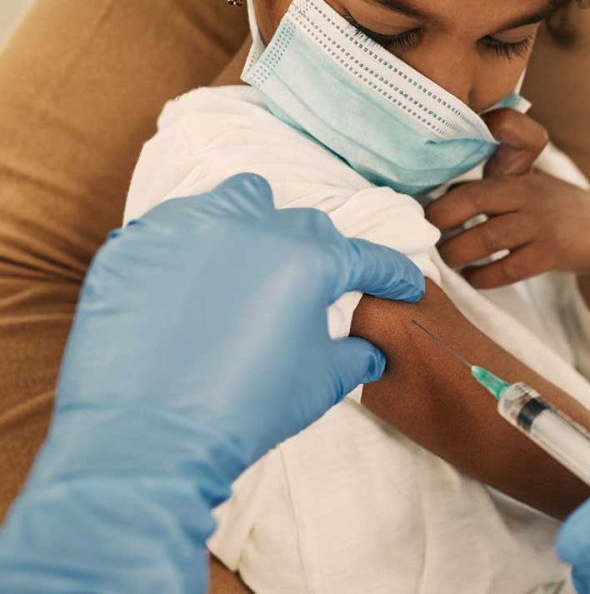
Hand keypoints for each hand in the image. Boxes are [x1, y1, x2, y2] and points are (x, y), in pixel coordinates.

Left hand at [0, 174, 423, 591]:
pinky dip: (192, 249)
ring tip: (248, 260)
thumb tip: (372, 351)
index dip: (390, 275)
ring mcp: (190, 229)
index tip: (401, 287)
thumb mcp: (319, 385)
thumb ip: (355, 357)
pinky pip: (175, 228)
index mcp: (308, 261)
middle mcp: (253, 229)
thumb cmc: (243, 413)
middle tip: (311, 291)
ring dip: (255, 222)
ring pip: (239, 199)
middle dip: (317, 254)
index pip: (366, 259)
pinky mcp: (137, 244)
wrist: (147, 441)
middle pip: (303, 225)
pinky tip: (187, 287)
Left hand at [427, 110, 589, 290]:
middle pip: (475, 201)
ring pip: (487, 238)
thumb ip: (493, 180)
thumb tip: (439, 189)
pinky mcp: (552, 254)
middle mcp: (528, 196)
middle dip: (442, 221)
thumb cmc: (551, 205)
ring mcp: (541, 225)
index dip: (443, 199)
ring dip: (457, 252)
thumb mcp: (529, 181)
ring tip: (445, 259)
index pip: (474, 181)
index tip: (420, 213)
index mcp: (517, 178)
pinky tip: (472, 277)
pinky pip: (509, 269)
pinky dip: (484, 276)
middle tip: (425, 237)